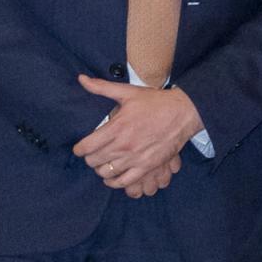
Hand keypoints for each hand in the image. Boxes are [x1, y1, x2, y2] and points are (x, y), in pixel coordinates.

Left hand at [74, 78, 203, 195]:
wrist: (181, 113)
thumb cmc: (154, 101)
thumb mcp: (127, 91)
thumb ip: (101, 87)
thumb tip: (81, 79)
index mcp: (117, 126)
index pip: (87, 146)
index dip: (79, 149)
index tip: (79, 148)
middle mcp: (124, 145)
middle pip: (94, 161)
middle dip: (89, 158)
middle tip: (93, 154)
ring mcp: (135, 158)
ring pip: (106, 173)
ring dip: (101, 169)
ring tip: (103, 163)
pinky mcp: (146, 167)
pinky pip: (123, 182)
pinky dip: (114, 182)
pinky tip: (113, 177)